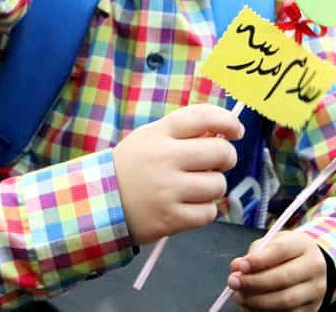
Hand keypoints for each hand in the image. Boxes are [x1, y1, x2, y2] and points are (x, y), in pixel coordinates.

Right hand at [113, 104, 241, 243]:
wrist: (99, 203)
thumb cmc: (132, 167)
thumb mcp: (149, 138)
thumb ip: (182, 132)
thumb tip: (222, 132)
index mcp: (159, 134)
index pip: (202, 117)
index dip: (227, 121)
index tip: (236, 130)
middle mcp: (164, 159)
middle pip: (219, 152)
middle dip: (227, 157)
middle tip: (219, 163)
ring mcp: (168, 190)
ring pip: (218, 185)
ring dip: (214, 187)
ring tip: (197, 188)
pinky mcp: (170, 219)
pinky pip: (208, 213)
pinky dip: (205, 210)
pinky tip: (191, 206)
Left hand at [226, 230, 326, 310]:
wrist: (312, 267)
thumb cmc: (286, 253)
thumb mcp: (272, 244)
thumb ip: (254, 254)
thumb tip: (236, 268)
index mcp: (303, 245)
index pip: (281, 250)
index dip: (258, 260)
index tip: (240, 266)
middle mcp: (314, 267)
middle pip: (283, 278)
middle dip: (254, 283)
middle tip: (233, 283)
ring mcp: (315, 290)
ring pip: (285, 301)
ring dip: (256, 301)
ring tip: (239, 296)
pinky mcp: (312, 308)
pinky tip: (250, 307)